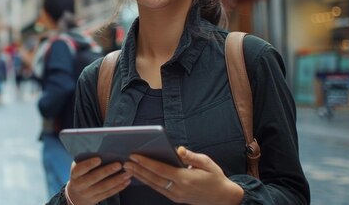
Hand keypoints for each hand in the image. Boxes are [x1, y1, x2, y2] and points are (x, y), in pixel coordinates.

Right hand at [66, 158, 131, 204]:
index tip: (99, 159)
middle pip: (94, 178)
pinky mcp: (96, 199)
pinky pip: (108, 193)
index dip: (89, 164)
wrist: (76, 194)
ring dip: (117, 180)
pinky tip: (126, 181)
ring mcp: (88, 194)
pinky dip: (118, 187)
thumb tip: (103, 153)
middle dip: (107, 171)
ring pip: (104, 187)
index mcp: (75, 174)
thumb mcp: (78, 167)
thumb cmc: (80, 175)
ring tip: (127, 173)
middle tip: (119, 165)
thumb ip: (87, 161)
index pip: (80, 169)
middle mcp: (80, 185)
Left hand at [122, 146, 243, 204]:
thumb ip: (191, 156)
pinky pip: (159, 189)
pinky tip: (141, 176)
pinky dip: (148, 182)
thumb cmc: (215, 177)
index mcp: (185, 178)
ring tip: (129, 168)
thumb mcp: (207, 163)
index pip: (160, 169)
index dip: (146, 162)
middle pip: (153, 178)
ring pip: (154, 185)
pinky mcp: (176, 198)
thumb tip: (178, 149)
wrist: (223, 198)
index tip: (134, 155)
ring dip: (140, 177)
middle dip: (138, 170)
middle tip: (125, 161)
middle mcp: (178, 189)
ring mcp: (176, 196)